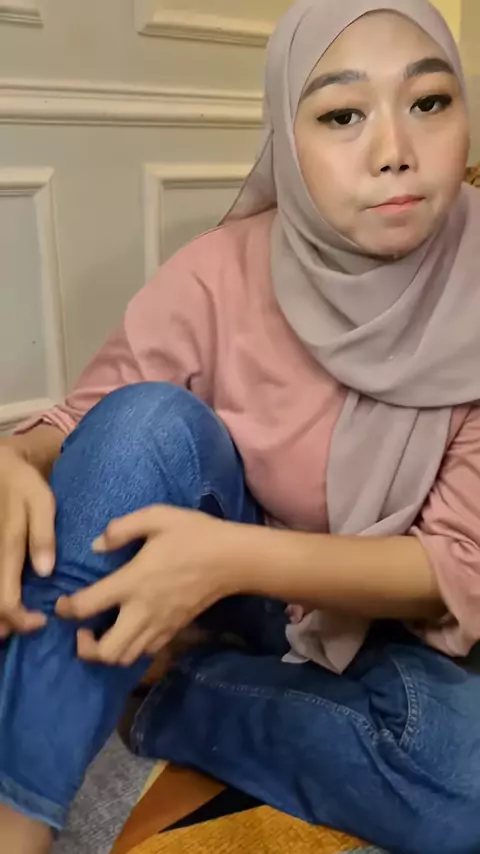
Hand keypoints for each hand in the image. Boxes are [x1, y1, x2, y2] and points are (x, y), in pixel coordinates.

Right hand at [0, 443, 55, 636]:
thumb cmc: (22, 485)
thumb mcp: (39, 501)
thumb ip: (42, 534)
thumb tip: (45, 572)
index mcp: (4, 549)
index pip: (6, 601)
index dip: (21, 619)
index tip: (41, 621)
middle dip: (5, 625)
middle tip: (27, 626)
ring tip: (12, 624)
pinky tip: (6, 609)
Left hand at [56, 505, 246, 666]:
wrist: (233, 559)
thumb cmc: (194, 534)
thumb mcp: (157, 516)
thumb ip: (121, 528)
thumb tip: (96, 546)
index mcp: (133, 581)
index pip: (87, 606)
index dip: (66, 609)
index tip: (62, 604)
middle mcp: (142, 611)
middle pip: (105, 651)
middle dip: (85, 647)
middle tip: (82, 629)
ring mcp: (160, 625)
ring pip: (125, 658)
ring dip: (106, 652)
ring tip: (102, 633)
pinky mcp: (174, 631)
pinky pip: (146, 653)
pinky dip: (131, 649)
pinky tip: (129, 630)